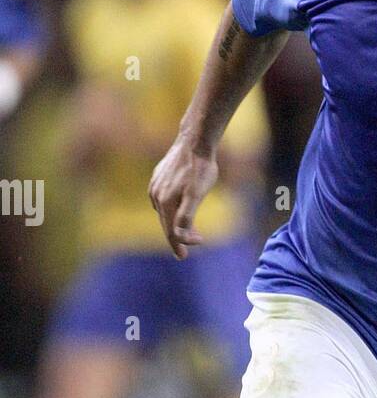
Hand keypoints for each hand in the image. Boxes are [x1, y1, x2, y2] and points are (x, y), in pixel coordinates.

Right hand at [148, 136, 217, 257]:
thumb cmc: (199, 169)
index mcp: (165, 202)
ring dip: (172, 223)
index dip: (178, 244)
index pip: (170, 231)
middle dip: (175, 237)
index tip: (184, 255)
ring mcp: (155, 185)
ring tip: (183, 231)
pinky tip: (174, 208)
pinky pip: (161, 199)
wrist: (194, 142)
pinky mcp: (158, 176)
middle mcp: (156, 195)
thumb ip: (187, 216)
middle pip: (165, 223)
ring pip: (163, 211)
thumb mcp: (197, 195)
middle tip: (183, 251)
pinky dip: (169, 209)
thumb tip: (180, 235)